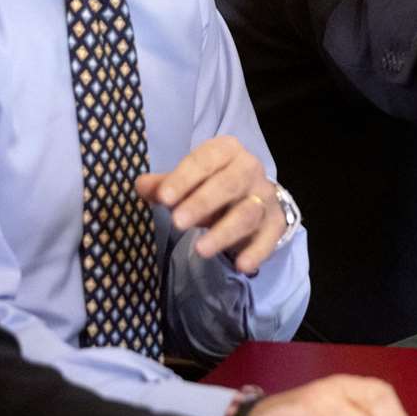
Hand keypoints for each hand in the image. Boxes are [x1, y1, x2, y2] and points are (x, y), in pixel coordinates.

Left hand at [134, 136, 283, 273]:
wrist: (255, 196)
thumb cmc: (213, 184)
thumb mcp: (189, 180)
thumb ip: (165, 184)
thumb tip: (141, 185)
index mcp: (226, 150)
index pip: (205, 160)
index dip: (184, 179)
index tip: (163, 198)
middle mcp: (250, 169)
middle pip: (229, 184)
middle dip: (202, 203)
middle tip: (177, 223)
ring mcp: (265, 196)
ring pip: (247, 213)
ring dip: (224, 232)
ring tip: (200, 250)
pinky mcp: (276, 223)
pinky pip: (268, 237)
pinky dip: (256, 251)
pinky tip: (241, 265)